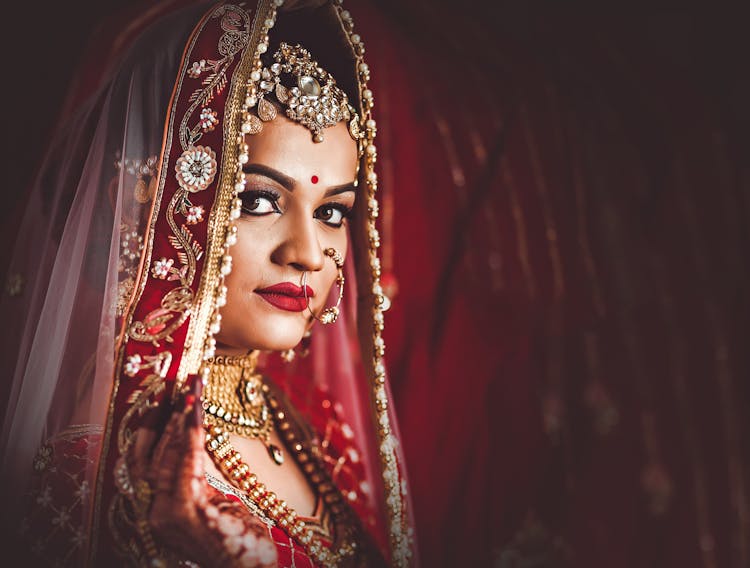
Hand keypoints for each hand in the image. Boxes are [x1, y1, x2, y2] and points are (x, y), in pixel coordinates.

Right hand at [129, 384, 276, 566]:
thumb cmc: (240, 541)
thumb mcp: (218, 501)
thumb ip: (200, 475)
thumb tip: (197, 437)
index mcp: (162, 509)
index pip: (147, 463)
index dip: (151, 430)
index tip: (161, 401)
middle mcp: (155, 513)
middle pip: (148, 456)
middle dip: (161, 418)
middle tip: (174, 385)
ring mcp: (165, 515)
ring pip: (163, 457)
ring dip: (178, 420)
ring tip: (190, 391)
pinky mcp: (183, 513)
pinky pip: (184, 466)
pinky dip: (188, 437)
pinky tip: (195, 414)